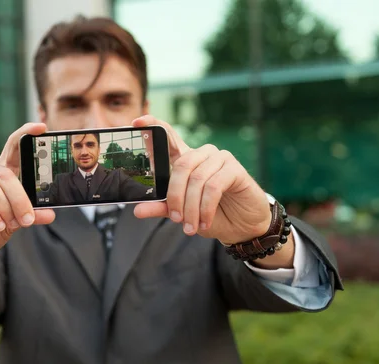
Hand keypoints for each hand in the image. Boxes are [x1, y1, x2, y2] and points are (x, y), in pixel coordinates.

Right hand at [0, 123, 55, 283]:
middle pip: (6, 174)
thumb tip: (51, 214)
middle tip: (27, 219)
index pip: (14, 147)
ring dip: (4, 207)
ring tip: (9, 225)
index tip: (42, 127)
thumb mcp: (14, 223)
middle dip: (20, 198)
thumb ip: (31, 215)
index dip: (26, 134)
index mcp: (1, 173)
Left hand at [131, 115, 271, 244]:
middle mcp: (201, 154)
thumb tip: (137, 210)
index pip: (169, 138)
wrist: (241, 227)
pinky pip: (213, 186)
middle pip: (180, 166)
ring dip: (191, 208)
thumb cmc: (211, 215)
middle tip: (175, 219)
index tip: (136, 121)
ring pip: (196, 179)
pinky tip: (205, 222)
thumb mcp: (182, 213)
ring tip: (191, 227)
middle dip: (175, 196)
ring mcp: (219, 158)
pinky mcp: (234, 168)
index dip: (154, 126)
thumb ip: (161, 208)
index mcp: (186, 160)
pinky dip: (206, 208)